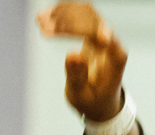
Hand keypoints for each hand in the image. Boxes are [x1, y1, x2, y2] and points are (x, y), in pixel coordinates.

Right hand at [37, 2, 137, 134]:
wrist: (98, 100)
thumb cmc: (92, 100)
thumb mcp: (81, 95)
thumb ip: (77, 76)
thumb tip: (72, 54)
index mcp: (114, 63)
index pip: (111, 42)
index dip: (100, 31)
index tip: (79, 30)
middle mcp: (111, 45)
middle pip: (94, 23)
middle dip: (69, 23)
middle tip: (44, 28)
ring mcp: (102, 36)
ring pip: (86, 14)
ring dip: (63, 14)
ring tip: (40, 20)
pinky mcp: (91, 32)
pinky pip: (78, 15)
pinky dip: (61, 14)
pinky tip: (43, 17)